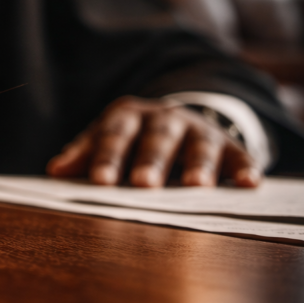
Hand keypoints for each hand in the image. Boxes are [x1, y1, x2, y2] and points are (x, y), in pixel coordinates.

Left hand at [46, 96, 261, 187]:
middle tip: (143, 185)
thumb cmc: (131, 137)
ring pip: (198, 145)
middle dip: (150, 161)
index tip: (100, 182)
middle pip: (156, 139)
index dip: (108, 158)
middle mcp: (164, 118)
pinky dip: (245, 167)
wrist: (178, 121)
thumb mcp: (106, 138)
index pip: (115, 135)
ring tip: (196, 186)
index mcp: (128, 116)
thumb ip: (84, 154)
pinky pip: (239, 154)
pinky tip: (249, 183)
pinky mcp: (228, 145)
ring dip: (197, 164)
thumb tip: (55, 171)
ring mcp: (198, 130)